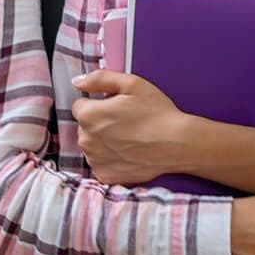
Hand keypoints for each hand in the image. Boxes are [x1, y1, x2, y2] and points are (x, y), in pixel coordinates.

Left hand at [68, 71, 193, 185]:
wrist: (177, 143)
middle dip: (100, 123)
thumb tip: (78, 82)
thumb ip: (100, 79)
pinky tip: (128, 153)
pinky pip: (101, 163)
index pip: (81, 106)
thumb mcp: (132, 84)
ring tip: (129, 138)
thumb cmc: (157, 113)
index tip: (116, 108)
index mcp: (89, 115)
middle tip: (126, 122)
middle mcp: (86, 140)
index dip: (98, 104)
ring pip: (93, 146)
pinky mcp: (105, 175)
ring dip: (104, 142)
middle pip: (85, 127)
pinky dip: (111, 159)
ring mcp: (95, 160)